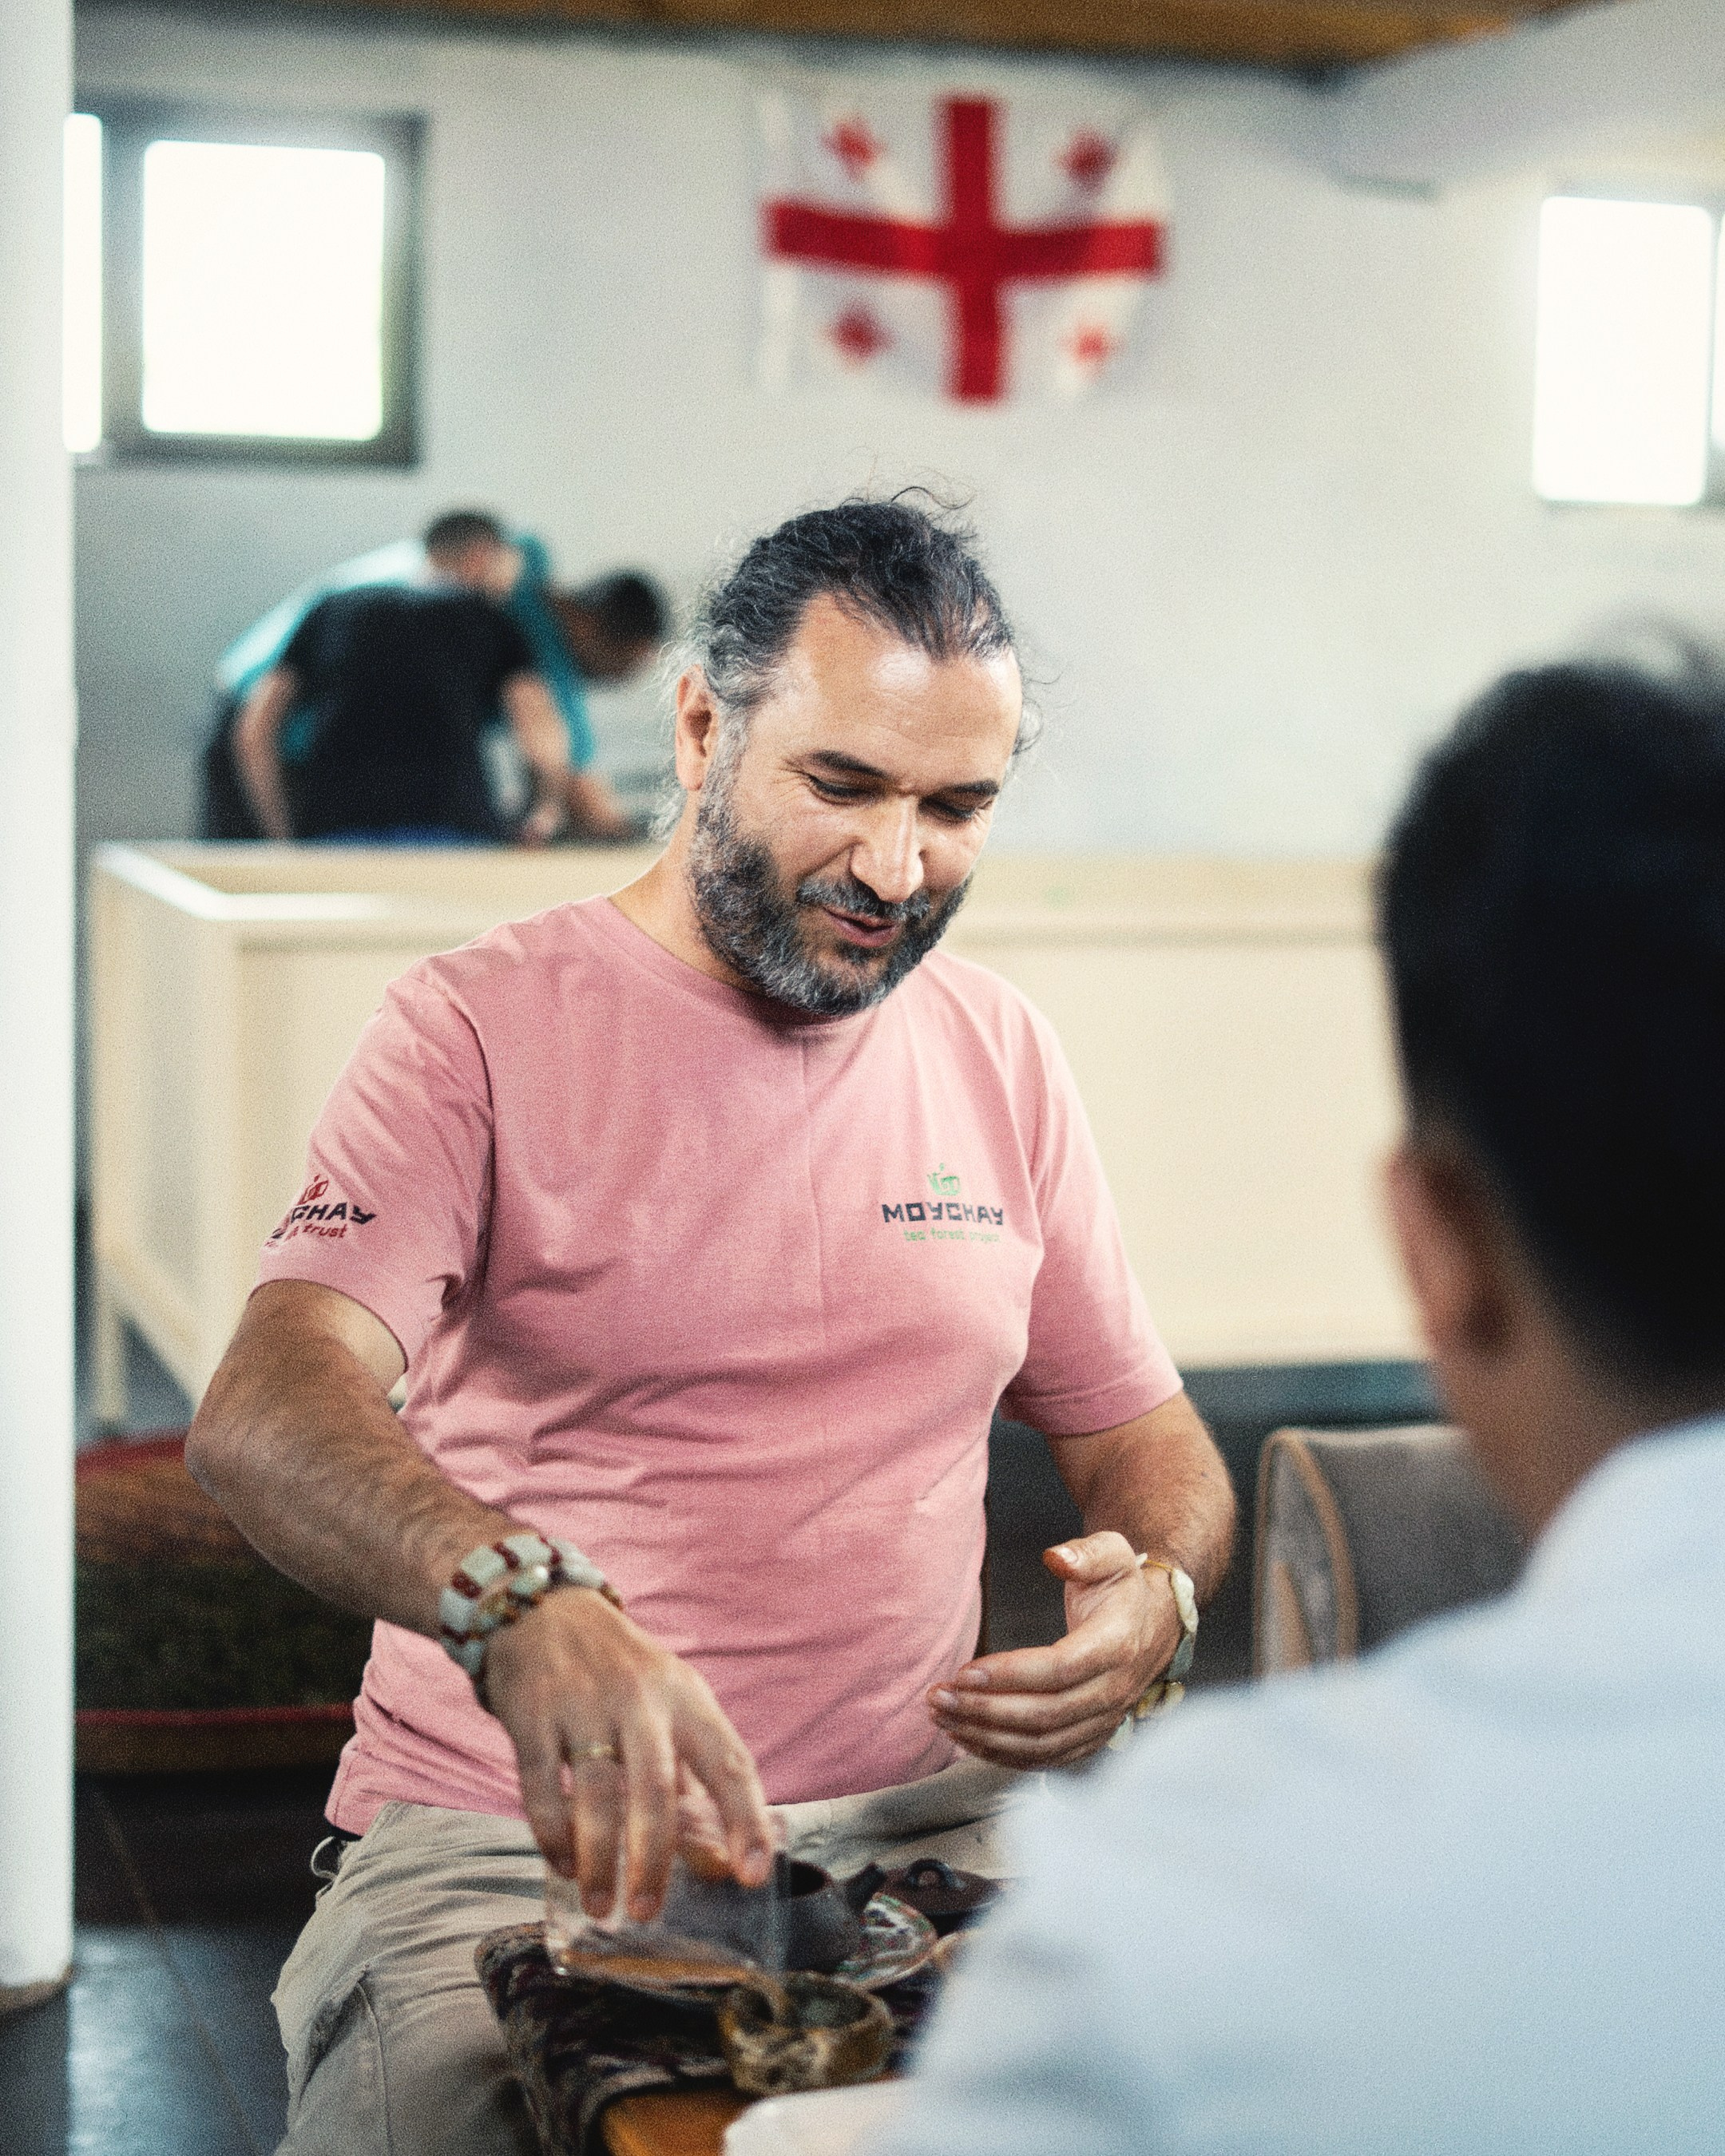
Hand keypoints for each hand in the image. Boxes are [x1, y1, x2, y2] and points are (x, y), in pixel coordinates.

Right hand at [482, 1585, 774, 1922]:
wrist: (543, 1610)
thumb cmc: (621, 1673)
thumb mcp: (669, 1702)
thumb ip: (690, 1775)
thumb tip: (717, 1859)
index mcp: (686, 1698)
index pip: (729, 1762)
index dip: (747, 1820)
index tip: (753, 1874)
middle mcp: (639, 1700)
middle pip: (655, 1788)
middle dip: (653, 1858)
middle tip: (648, 1911)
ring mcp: (583, 1705)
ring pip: (596, 1794)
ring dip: (599, 1859)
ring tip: (602, 1905)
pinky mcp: (532, 1714)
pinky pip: (541, 1785)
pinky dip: (552, 1833)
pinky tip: (563, 1864)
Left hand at [927, 1531, 1181, 1768]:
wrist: (1152, 1625)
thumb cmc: (1121, 1588)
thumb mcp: (1112, 1554)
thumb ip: (1085, 1553)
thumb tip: (1056, 1557)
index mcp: (1117, 1644)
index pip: (1060, 1669)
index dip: (1010, 1674)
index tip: (964, 1672)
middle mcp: (1113, 1690)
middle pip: (1045, 1714)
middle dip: (986, 1710)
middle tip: (938, 1697)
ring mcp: (1104, 1720)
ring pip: (1042, 1743)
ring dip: (987, 1737)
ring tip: (941, 1718)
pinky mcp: (1090, 1737)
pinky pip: (1046, 1758)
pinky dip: (1004, 1756)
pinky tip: (967, 1740)